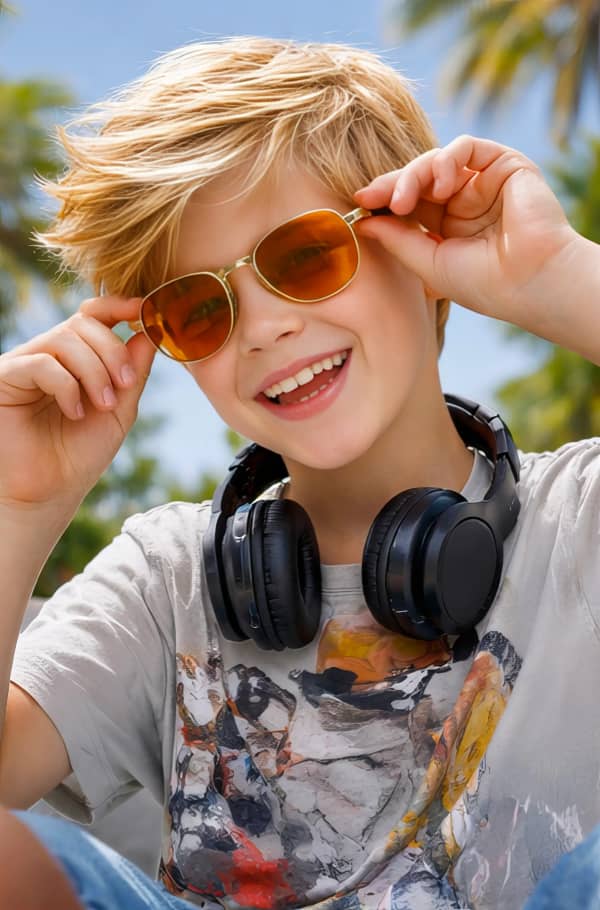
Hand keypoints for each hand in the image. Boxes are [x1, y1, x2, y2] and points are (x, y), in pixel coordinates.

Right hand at [0, 296, 154, 512]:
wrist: (48, 493)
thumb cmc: (79, 454)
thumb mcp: (119, 410)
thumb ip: (133, 372)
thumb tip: (149, 331)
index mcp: (75, 358)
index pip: (94, 315)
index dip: (119, 306)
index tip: (146, 313)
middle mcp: (47, 354)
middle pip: (84, 323)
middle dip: (112, 351)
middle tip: (125, 385)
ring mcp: (23, 363)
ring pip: (65, 338)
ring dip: (94, 370)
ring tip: (102, 405)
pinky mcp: (4, 378)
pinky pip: (40, 363)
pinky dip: (66, 385)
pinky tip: (74, 411)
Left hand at [354, 135, 580, 333]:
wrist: (529, 282)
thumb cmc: (484, 283)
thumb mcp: (428, 263)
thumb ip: (397, 239)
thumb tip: (363, 221)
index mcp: (448, 228)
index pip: (409, 205)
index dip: (382, 200)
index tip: (358, 204)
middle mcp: (465, 202)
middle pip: (418, 179)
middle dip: (391, 185)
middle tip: (369, 196)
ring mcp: (484, 183)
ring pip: (436, 161)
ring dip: (413, 175)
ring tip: (402, 200)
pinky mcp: (504, 164)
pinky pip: (465, 147)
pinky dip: (445, 159)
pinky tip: (440, 184)